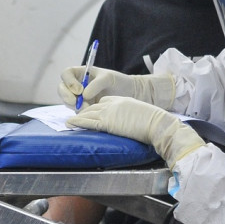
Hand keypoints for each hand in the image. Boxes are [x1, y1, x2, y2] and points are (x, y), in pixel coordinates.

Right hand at [58, 66, 175, 108]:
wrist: (128, 94)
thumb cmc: (118, 81)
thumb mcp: (109, 78)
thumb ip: (96, 84)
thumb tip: (84, 95)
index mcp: (80, 73)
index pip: (66, 74)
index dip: (69, 82)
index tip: (79, 90)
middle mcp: (76, 84)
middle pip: (62, 88)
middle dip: (67, 96)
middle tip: (77, 103)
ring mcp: (77, 97)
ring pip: (67, 101)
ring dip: (75, 105)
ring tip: (89, 107)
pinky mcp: (82, 108)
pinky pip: (75, 111)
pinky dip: (80, 113)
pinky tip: (90, 113)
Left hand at [69, 96, 204, 165]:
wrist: (156, 123)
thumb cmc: (153, 121)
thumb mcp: (139, 112)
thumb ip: (129, 114)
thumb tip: (129, 123)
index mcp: (120, 100)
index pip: (103, 101)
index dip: (95, 108)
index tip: (89, 113)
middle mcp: (112, 103)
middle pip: (93, 106)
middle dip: (83, 112)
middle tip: (75, 118)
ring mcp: (109, 112)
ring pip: (88, 113)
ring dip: (77, 117)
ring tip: (68, 122)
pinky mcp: (107, 122)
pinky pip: (88, 121)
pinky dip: (77, 122)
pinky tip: (70, 123)